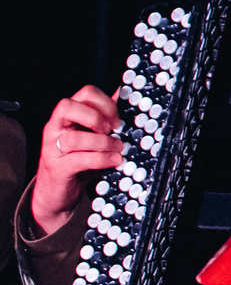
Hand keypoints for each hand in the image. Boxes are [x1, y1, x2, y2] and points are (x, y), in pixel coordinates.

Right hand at [30, 87, 123, 236]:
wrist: (58, 191)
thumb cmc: (79, 159)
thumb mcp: (94, 135)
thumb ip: (106, 117)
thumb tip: (125, 96)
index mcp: (68, 115)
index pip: (85, 93)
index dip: (106, 102)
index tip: (118, 120)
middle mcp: (55, 127)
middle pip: (66, 107)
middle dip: (95, 117)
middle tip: (112, 131)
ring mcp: (52, 148)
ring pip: (73, 138)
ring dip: (102, 143)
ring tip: (118, 148)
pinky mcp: (56, 168)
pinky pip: (77, 160)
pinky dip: (101, 159)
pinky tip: (115, 160)